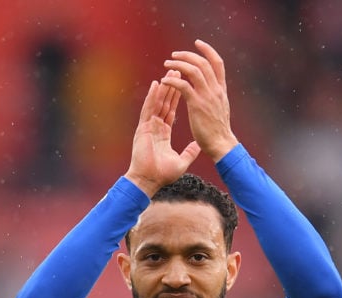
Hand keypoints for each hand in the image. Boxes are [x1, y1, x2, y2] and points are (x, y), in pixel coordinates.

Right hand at [124, 69, 200, 196]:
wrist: (149, 181)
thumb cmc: (162, 174)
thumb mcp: (181, 162)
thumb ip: (190, 152)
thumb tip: (199, 145)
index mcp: (163, 134)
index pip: (171, 111)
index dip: (177, 98)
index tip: (183, 85)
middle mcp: (155, 127)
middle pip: (164, 103)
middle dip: (172, 87)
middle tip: (177, 71)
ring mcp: (148, 127)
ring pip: (157, 103)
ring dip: (164, 88)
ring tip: (170, 72)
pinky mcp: (143, 128)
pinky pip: (149, 109)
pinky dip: (152, 97)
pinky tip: (157, 85)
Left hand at [163, 40, 239, 161]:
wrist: (222, 144)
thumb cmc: (219, 131)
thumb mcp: (221, 108)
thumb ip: (216, 97)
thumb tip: (212, 91)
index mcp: (221, 90)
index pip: (218, 63)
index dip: (208, 50)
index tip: (198, 43)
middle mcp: (216, 89)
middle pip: (203, 62)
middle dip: (187, 55)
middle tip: (174, 55)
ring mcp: (207, 96)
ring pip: (193, 70)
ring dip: (178, 64)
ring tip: (166, 64)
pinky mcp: (197, 105)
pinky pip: (183, 86)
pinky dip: (173, 80)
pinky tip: (165, 81)